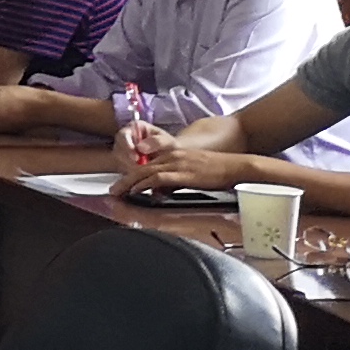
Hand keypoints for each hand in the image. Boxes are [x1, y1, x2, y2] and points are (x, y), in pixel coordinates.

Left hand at [114, 142, 242, 197]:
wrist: (237, 166)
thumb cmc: (218, 172)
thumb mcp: (191, 175)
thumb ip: (174, 182)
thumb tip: (159, 193)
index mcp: (173, 155)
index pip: (146, 164)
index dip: (131, 175)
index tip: (121, 185)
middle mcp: (172, 156)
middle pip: (141, 167)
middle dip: (124, 180)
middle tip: (112, 190)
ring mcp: (177, 163)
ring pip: (145, 171)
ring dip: (128, 183)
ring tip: (117, 192)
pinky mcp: (184, 172)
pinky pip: (158, 178)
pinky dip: (145, 184)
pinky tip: (136, 191)